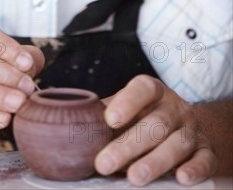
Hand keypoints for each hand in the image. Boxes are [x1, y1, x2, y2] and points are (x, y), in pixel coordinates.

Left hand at [95, 75, 217, 185]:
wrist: (180, 125)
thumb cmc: (140, 117)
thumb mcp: (123, 109)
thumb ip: (99, 115)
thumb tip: (61, 120)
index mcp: (153, 90)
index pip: (142, 89)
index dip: (127, 102)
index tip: (109, 120)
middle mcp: (174, 106)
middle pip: (155, 123)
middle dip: (128, 145)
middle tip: (104, 163)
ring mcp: (191, 128)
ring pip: (177, 143)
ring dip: (155, 162)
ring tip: (134, 178)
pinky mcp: (205, 149)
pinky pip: (205, 159)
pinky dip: (195, 169)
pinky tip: (181, 178)